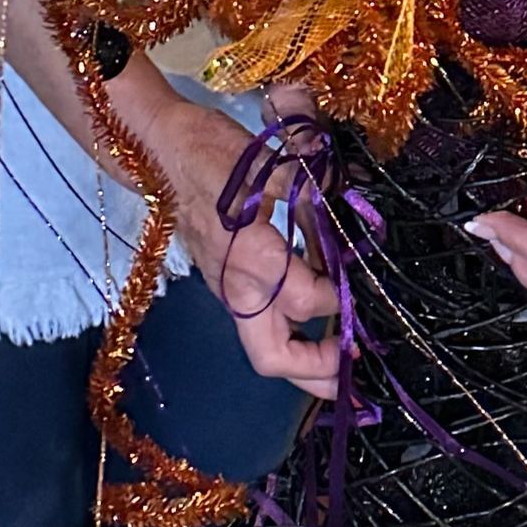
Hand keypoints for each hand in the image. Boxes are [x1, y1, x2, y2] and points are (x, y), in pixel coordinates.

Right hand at [150, 99, 342, 397]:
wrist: (160, 150)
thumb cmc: (214, 153)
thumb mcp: (273, 166)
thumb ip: (316, 201)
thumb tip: (356, 221)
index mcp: (250, 258)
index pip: (307, 302)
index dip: (342, 301)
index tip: (366, 288)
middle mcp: (236, 286)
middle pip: (273, 356)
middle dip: (316, 374)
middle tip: (355, 376)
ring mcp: (227, 290)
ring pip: (265, 347)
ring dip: (304, 363)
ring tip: (342, 367)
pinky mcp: (225, 285)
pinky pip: (260, 325)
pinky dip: (291, 337)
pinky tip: (317, 327)